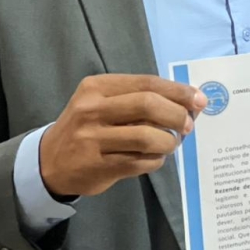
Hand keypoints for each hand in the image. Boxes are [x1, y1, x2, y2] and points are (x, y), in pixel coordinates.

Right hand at [40, 74, 206, 196]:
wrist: (50, 161)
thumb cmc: (88, 126)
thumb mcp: (104, 103)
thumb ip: (141, 99)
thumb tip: (190, 102)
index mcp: (96, 87)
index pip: (147, 83)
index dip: (178, 91)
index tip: (199, 100)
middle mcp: (92, 110)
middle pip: (148, 105)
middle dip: (177, 115)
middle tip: (188, 125)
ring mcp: (93, 139)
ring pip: (147, 137)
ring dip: (169, 142)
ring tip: (171, 143)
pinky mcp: (98, 166)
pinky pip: (140, 162)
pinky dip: (156, 160)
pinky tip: (155, 158)